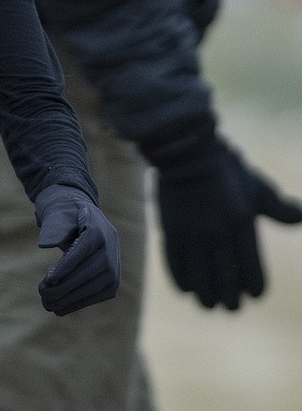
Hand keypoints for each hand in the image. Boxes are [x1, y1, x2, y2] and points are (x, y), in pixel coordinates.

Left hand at [33, 184, 121, 314]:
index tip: (49, 279)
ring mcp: (115, 267)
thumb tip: (45, 244)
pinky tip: (60, 308)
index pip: (83, 251)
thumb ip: (53, 226)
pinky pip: (97, 295)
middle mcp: (111, 249)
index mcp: (98, 230)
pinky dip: (78, 302)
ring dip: (70, 299)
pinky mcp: (113, 282)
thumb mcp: (58, 212)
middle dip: (64, 286)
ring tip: (47, 303)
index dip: (66, 267)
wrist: (83, 218)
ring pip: (94, 288)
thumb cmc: (65, 215)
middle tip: (41, 293)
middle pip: (88, 272)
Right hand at [155, 139, 301, 309]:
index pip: (252, 273)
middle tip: (230, 305)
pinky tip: (186, 288)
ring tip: (208, 303)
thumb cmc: (225, 170)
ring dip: (205, 298)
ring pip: (199, 281)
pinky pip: (175, 266)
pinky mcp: (169, 231)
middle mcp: (218, 234)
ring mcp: (192, 233)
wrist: (185, 152)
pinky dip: (181, 283)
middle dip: (229, 302)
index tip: (253, 295)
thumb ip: (277, 208)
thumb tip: (300, 217)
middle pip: (225, 284)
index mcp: (243, 225)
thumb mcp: (256, 187)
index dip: (254, 290)